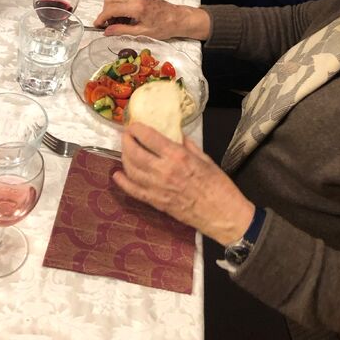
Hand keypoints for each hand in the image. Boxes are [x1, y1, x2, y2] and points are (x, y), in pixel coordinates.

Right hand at [94, 0, 210, 38]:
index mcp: (137, 6)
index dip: (101, 17)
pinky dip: (120, 6)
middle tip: (108, 25)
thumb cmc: (164, 27)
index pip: (111, 8)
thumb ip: (122, 30)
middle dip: (105, 11)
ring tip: (118, 23)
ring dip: (112, 8)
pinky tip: (125, 18)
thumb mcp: (142, 32)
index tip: (97, 26)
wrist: (179, 18)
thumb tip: (106, 31)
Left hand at [114, 124, 254, 245]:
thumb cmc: (218, 185)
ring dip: (124, 158)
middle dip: (127, 141)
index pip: (150, 138)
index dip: (138, 129)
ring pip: (131, 171)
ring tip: (125, 150)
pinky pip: (134, 191)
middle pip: (136, 153)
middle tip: (126, 135)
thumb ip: (188, 146)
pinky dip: (123, 183)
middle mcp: (164, 171)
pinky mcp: (156, 203)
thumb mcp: (205, 159)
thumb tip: (177, 136)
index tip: (134, 124)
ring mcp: (157, 189)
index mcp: (178, 157)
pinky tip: (117, 175)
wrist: (223, 215)